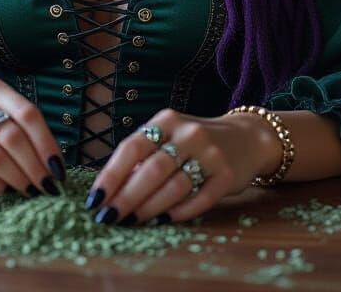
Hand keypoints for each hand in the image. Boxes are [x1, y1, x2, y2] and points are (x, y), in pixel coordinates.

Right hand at [0, 77, 66, 196]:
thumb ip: (21, 127)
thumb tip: (53, 162)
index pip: (27, 114)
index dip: (46, 143)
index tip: (58, 167)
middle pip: (12, 136)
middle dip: (34, 165)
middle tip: (47, 185)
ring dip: (17, 177)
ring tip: (29, 189)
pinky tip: (4, 189)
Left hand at [84, 108, 272, 224]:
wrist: (245, 138)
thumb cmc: (193, 143)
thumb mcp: (168, 136)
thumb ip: (143, 156)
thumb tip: (108, 189)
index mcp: (166, 120)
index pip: (132, 147)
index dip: (111, 175)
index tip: (95, 199)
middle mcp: (188, 133)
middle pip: (151, 169)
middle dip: (126, 197)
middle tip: (109, 217)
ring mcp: (210, 153)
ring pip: (174, 186)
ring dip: (149, 208)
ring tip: (131, 221)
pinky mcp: (227, 175)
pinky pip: (199, 199)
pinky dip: (179, 212)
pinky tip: (164, 220)